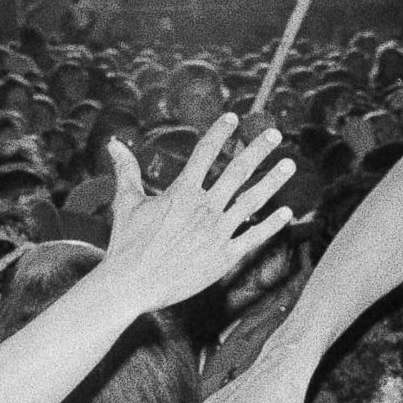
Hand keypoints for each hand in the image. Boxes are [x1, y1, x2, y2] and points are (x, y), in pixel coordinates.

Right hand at [101, 113, 296, 313]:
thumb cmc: (126, 244)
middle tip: (275, 134)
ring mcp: (217, 232)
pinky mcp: (224, 256)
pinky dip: (272, 225)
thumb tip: (113, 143)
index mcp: (182, 192)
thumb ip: (126, 169)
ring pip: (252, 201)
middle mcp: (204, 208)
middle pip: (237, 171)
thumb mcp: (126, 202)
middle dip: (258, 150)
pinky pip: (254, 237)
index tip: (233, 118)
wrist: (132, 284)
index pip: (205, 152)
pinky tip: (287, 212)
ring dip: (273, 180)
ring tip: (289, 164)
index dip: (220, 132)